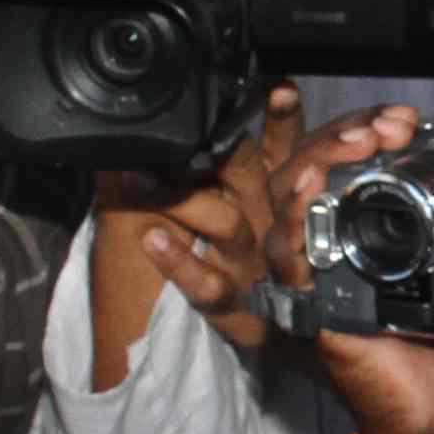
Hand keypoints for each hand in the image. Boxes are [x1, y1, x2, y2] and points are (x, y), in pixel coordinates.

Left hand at [92, 92, 299, 358]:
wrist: (280, 346)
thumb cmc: (256, 266)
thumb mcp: (251, 211)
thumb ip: (234, 165)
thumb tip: (188, 125)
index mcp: (275, 198)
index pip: (288, 149)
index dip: (286, 119)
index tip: (281, 87)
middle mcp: (269, 228)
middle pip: (265, 180)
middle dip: (242, 151)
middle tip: (213, 128)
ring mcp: (252, 269)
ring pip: (229, 226)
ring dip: (189, 199)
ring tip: (145, 176)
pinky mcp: (234, 309)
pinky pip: (208, 287)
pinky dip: (180, 263)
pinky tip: (150, 239)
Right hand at [268, 107, 433, 433]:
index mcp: (368, 232)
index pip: (350, 163)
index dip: (371, 130)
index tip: (407, 121)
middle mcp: (334, 245)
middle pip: (314, 167)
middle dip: (347, 134)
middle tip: (388, 128)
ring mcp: (317, 273)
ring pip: (291, 200)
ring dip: (321, 161)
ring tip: (359, 144)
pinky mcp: (310, 306)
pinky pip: (288, 259)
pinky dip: (295, 221)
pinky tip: (311, 192)